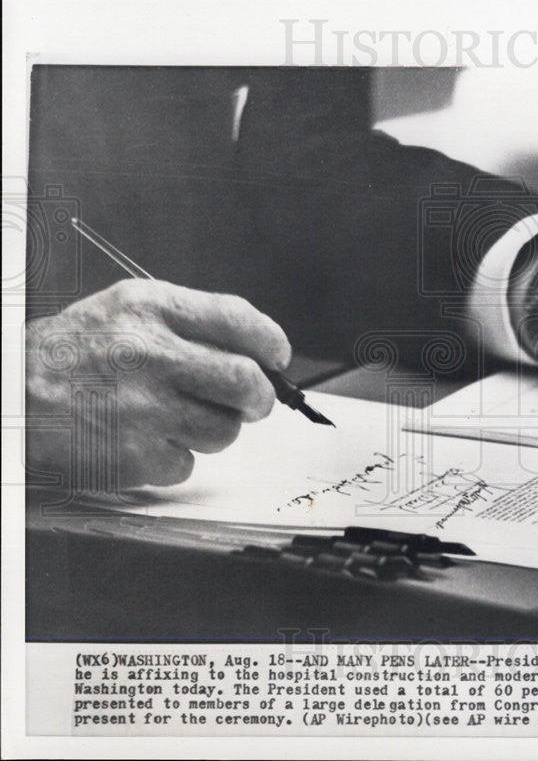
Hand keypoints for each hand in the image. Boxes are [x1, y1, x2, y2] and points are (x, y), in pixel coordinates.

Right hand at [26, 280, 291, 487]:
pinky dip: (175, 458)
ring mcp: (143, 408)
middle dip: (259, 397)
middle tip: (253, 403)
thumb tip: (256, 352)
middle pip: (246, 382)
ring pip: (224, 429)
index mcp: (151, 308)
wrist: (9, 396)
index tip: (276, 358)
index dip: (270, 343)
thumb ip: (190, 323)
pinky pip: (188, 464)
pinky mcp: (135, 455)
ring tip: (175, 417)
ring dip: (212, 429)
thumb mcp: (126, 310)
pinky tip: (144, 440)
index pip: (239, 320)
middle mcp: (150, 354)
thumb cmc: (74, 354)